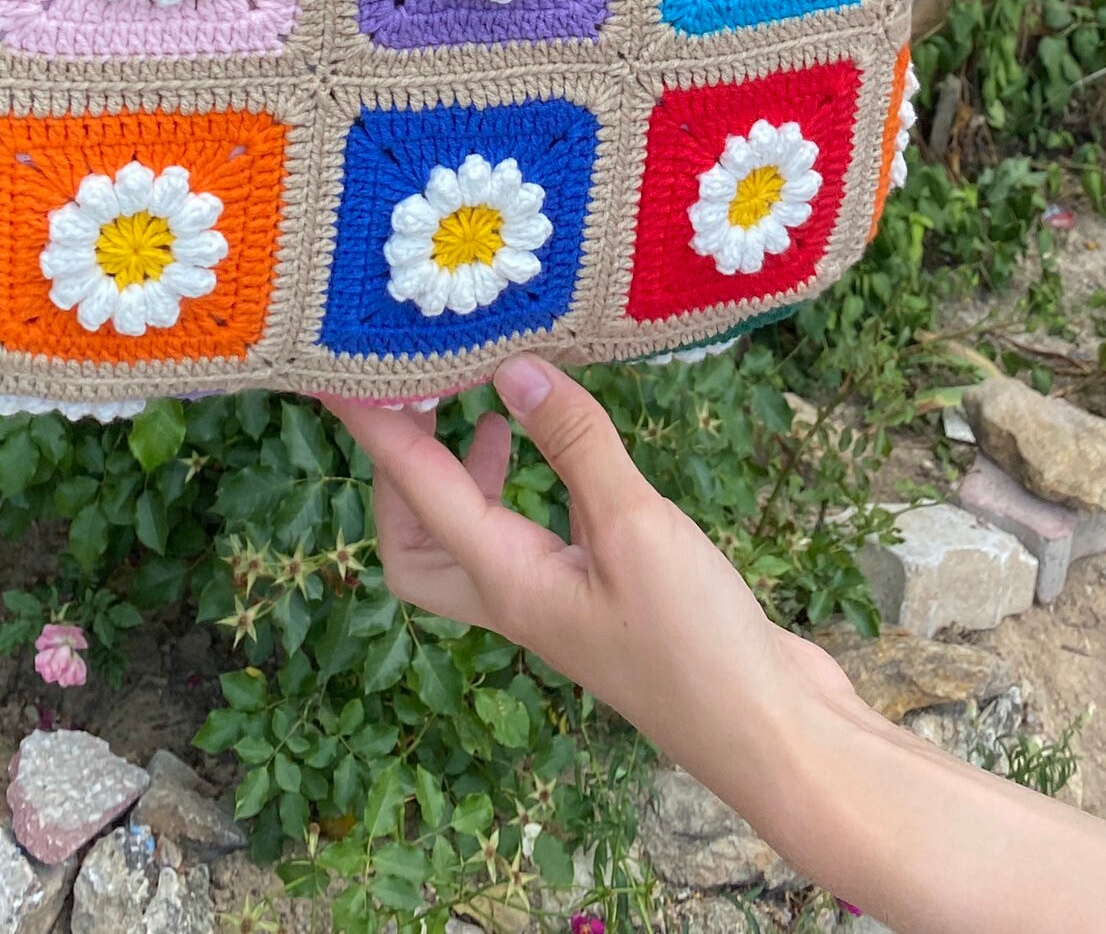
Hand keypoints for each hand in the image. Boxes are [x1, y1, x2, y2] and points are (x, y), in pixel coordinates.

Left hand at [321, 356, 865, 799]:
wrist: (771, 734)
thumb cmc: (698, 645)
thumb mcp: (635, 527)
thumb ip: (576, 446)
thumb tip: (511, 371)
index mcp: (506, 584)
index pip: (415, 491)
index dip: (373, 428)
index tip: (335, 374)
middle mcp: (518, 597)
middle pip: (417, 540)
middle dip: (403, 469)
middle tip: (420, 395)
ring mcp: (560, 603)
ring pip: (474, 540)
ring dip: (462, 474)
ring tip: (487, 404)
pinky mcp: (604, 597)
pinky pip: (535, 533)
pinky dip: (531, 484)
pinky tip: (568, 447)